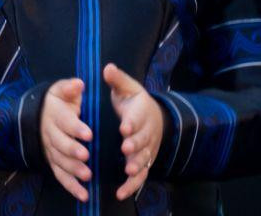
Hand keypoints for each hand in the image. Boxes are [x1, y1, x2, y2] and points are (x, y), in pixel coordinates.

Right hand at [41, 77, 91, 202]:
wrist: (39, 114)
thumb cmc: (58, 102)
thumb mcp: (61, 90)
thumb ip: (70, 87)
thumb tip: (79, 84)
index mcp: (54, 113)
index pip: (65, 121)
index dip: (76, 128)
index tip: (89, 133)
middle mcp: (50, 132)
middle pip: (60, 143)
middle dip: (72, 150)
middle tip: (86, 156)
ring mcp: (51, 149)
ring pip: (60, 161)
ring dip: (73, 169)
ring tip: (87, 175)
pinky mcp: (53, 162)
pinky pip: (60, 175)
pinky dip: (71, 186)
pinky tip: (83, 195)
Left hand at [105, 62, 163, 201]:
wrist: (153, 116)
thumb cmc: (134, 100)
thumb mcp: (127, 87)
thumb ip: (117, 79)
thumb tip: (107, 68)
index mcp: (142, 112)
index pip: (137, 118)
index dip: (132, 123)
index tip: (124, 127)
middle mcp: (147, 133)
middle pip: (143, 141)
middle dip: (135, 146)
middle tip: (126, 150)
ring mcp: (147, 150)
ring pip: (144, 160)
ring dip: (137, 166)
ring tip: (128, 172)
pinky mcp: (144, 163)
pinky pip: (141, 176)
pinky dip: (133, 186)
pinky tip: (121, 193)